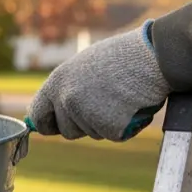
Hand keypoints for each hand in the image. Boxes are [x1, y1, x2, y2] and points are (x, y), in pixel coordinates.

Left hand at [28, 21, 170, 140]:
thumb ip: (66, 88)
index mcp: (57, 82)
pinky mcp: (107, 127)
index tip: (54, 127)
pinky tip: (131, 105)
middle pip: (66, 131)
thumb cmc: (122, 57)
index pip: (38, 115)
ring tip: (120, 97)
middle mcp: (66, 100)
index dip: (47, 124)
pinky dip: (123, 126)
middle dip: (82, 125)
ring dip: (105, 123)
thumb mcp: (84, 65)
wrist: (153, 56)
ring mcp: (85, 115)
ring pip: (91, 134)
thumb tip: (52, 109)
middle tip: (104, 104)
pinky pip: (112, 135)